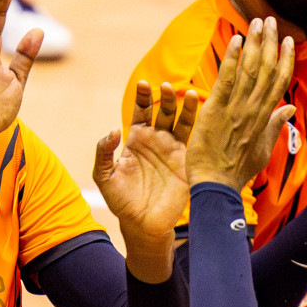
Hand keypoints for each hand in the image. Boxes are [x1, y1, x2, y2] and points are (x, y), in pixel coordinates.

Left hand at [96, 80, 198, 281]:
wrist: (142, 223)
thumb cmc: (121, 201)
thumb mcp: (104, 176)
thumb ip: (104, 152)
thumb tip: (113, 130)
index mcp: (136, 140)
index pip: (140, 111)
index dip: (142, 97)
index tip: (143, 83)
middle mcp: (156, 140)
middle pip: (163, 111)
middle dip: (165, 97)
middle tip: (165, 86)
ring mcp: (173, 149)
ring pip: (181, 121)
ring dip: (184, 107)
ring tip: (186, 92)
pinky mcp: (187, 161)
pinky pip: (194, 140)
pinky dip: (199, 125)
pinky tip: (202, 112)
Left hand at [186, 16, 296, 189]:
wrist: (217, 185)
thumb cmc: (237, 171)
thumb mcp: (263, 150)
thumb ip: (275, 126)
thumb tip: (289, 109)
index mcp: (265, 118)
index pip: (279, 82)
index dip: (285, 59)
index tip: (289, 40)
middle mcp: (253, 109)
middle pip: (266, 70)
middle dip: (270, 43)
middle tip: (271, 20)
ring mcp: (236, 109)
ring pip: (249, 70)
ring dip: (254, 44)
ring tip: (257, 22)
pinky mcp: (216, 110)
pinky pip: (226, 80)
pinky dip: (231, 59)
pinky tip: (236, 40)